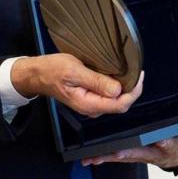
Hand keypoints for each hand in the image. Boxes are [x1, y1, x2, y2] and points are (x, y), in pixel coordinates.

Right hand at [11, 54, 142, 116]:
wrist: (38, 74)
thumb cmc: (53, 70)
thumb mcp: (74, 71)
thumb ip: (96, 82)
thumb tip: (117, 90)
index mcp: (88, 104)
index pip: (120, 105)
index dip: (134, 92)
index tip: (139, 75)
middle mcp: (92, 108)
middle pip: (121, 104)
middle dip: (132, 89)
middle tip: (137, 71)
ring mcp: (91, 104)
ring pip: (116, 100)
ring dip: (125, 88)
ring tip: (129, 71)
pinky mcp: (90, 98)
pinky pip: (108, 95)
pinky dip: (116, 86)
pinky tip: (118, 75)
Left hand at [80, 121, 177, 168]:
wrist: (175, 156)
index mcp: (171, 145)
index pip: (169, 143)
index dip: (166, 142)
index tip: (161, 140)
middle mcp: (155, 152)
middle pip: (141, 152)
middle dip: (127, 152)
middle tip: (115, 151)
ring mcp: (141, 154)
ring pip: (124, 155)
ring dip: (109, 157)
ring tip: (94, 157)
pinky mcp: (131, 153)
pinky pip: (116, 155)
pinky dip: (104, 157)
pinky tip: (90, 158)